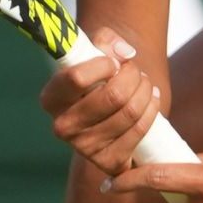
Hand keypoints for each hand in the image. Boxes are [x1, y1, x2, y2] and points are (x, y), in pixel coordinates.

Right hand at [39, 27, 162, 174]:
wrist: (110, 107)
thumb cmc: (99, 75)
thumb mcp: (96, 51)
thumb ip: (106, 41)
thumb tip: (125, 54)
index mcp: (51, 98)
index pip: (77, 78)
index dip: (104, 64)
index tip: (114, 62)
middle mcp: (62, 126)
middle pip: (114, 96)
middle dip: (134, 76)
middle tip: (136, 71)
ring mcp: (84, 147)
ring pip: (130, 111)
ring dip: (146, 89)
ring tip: (145, 83)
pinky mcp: (108, 161)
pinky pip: (139, 130)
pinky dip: (152, 109)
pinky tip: (150, 99)